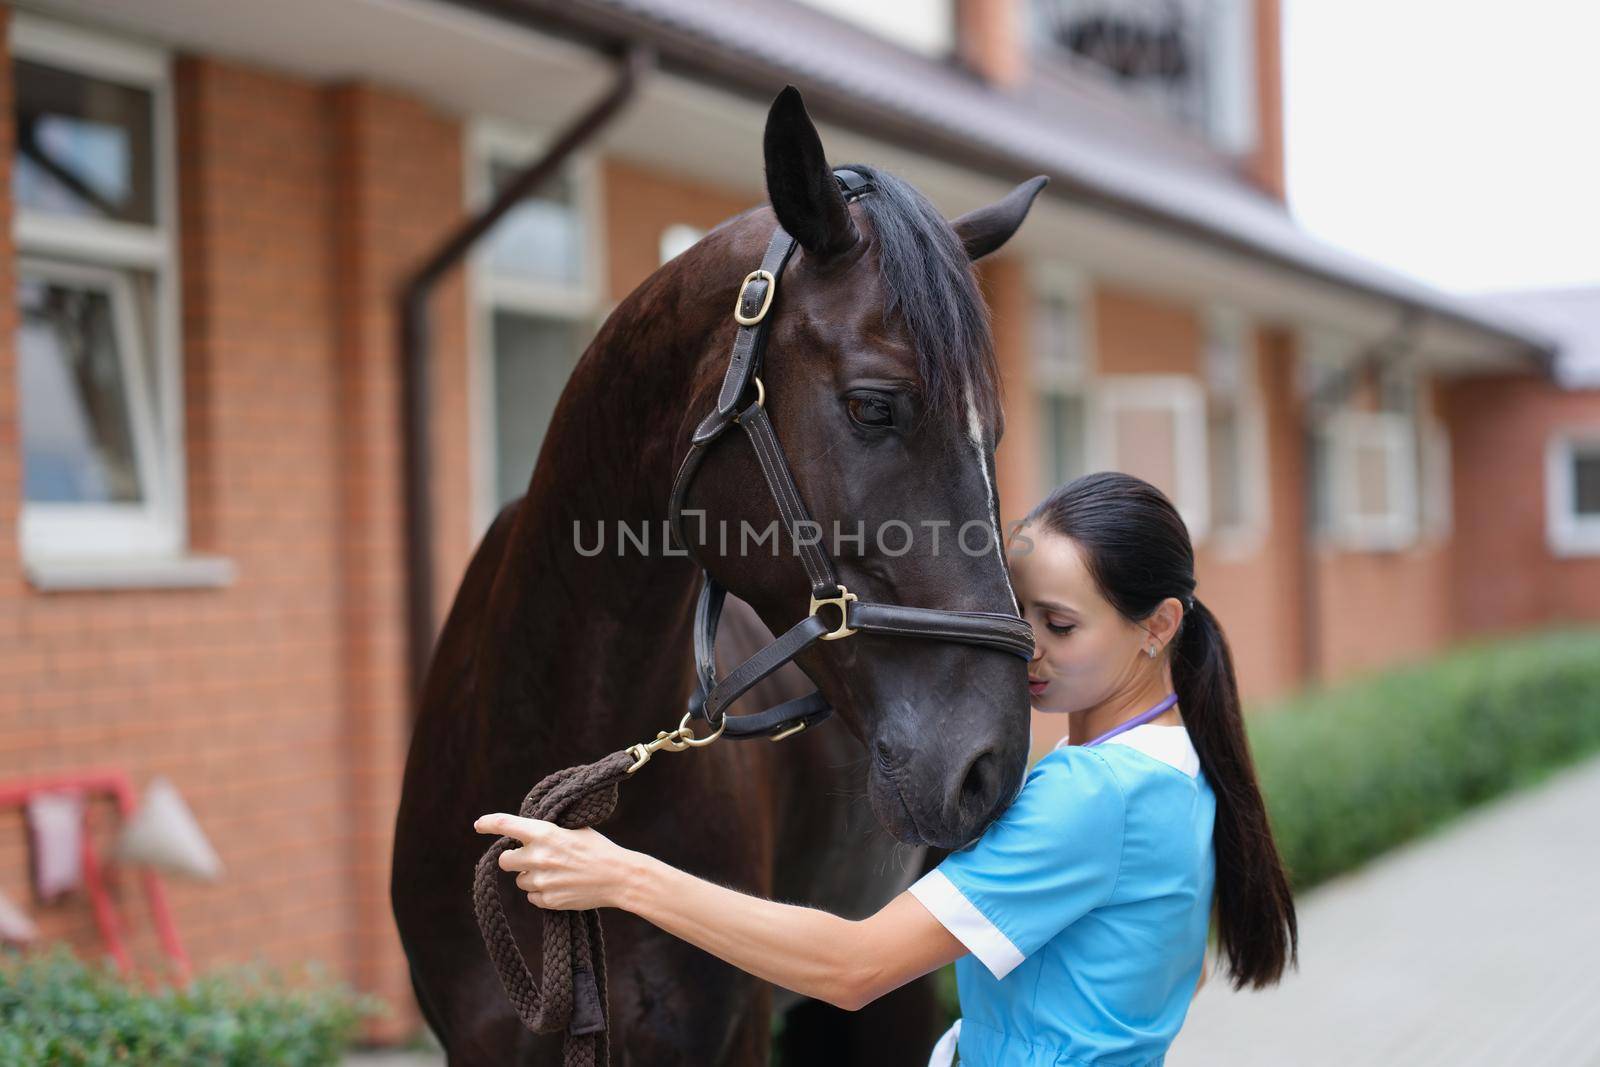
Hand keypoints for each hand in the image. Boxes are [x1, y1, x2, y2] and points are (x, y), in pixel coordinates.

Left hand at [473, 813, 633, 911]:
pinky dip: (542, 893)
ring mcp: (541, 880)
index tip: (478, 825)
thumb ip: (547, 832)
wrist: (618, 877)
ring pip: (520, 880)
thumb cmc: (598, 849)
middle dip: (514, 859)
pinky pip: (533, 897)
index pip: (506, 825)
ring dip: (531, 877)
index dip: (488, 824)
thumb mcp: (573, 830)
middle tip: (530, 858)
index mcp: (545, 833)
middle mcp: (538, 856)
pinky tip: (562, 886)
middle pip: (505, 860)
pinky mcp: (547, 900)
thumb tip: (525, 834)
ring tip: (557, 873)